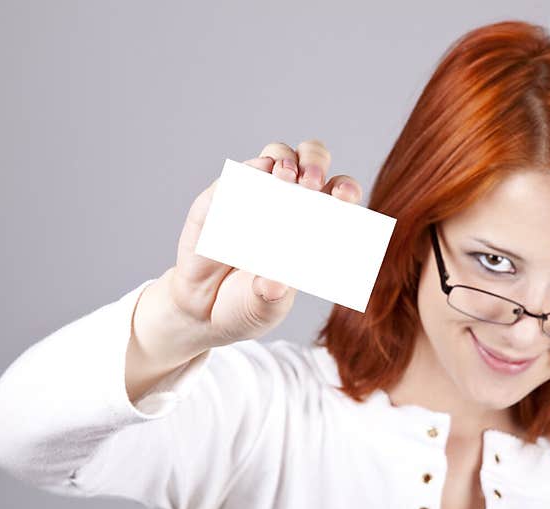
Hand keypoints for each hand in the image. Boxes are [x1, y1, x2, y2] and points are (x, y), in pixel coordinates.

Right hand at [167, 139, 363, 344]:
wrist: (203, 311)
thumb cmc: (248, 304)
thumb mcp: (265, 308)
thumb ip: (271, 297)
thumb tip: (274, 283)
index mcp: (314, 228)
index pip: (338, 197)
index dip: (346, 190)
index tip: (344, 198)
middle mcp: (289, 205)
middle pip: (311, 163)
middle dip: (314, 163)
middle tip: (309, 183)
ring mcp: (255, 197)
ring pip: (276, 157)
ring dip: (283, 161)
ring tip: (283, 178)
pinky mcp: (221, 198)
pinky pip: (235, 177)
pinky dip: (245, 176)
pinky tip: (248, 186)